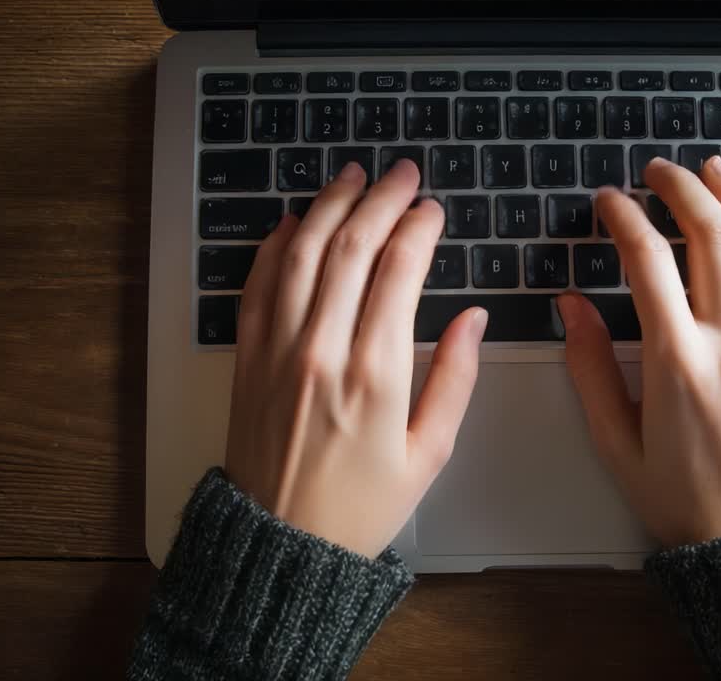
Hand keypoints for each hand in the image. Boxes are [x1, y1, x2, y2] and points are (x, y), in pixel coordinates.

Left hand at [223, 160, 487, 557]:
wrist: (279, 547)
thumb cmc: (360, 507)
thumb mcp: (430, 454)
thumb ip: (455, 379)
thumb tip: (472, 318)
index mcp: (375, 374)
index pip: (398, 272)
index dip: (418, 229)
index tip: (433, 210)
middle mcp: (322, 350)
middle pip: (350, 248)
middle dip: (380, 199)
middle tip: (401, 173)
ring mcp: (278, 350)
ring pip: (301, 254)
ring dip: (327, 206)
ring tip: (351, 176)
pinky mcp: (248, 358)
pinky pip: (258, 285)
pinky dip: (276, 246)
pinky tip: (292, 222)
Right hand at [557, 156, 720, 547]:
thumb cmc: (677, 497)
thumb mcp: (614, 441)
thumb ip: (589, 368)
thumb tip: (571, 305)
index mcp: (676, 363)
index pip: (648, 262)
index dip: (623, 218)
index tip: (608, 202)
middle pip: (711, 236)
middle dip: (681, 189)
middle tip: (658, 171)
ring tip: (712, 171)